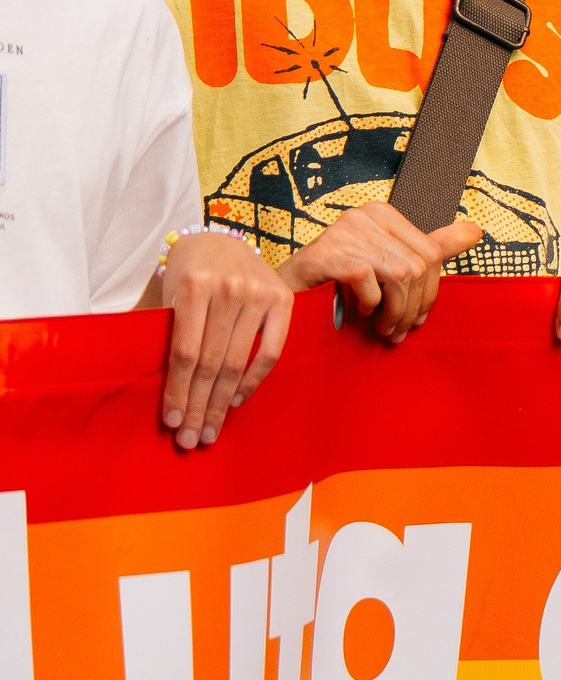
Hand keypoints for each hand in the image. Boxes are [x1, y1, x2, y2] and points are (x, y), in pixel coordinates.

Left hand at [160, 234, 294, 449]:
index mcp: (194, 285)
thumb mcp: (168, 295)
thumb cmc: (186, 275)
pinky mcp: (282, 298)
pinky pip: (270, 351)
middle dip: (198, 406)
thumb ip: (166, 333)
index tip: (171, 423)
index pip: (185, 352)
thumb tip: (159, 394)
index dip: (177, 391)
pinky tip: (234, 401)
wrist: (219, 239)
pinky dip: (252, 381)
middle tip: (190, 440)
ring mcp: (259, 292)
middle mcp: (229, 288)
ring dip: (221, 403)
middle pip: (211, 363)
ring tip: (209, 431)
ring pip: (237, 362)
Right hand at [275, 203, 479, 342]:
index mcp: (384, 214)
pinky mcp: (327, 252)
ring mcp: (345, 231)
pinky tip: (361, 313)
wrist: (283, 298)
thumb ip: (430, 247)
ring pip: (400, 275)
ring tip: (385, 330)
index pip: (431, 253)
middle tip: (400, 332)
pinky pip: (369, 281)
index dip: (430, 292)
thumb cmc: (335, 285)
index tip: (418, 318)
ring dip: (396, 312)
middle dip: (414, 306)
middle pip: (418, 265)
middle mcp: (365, 215)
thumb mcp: (386, 265)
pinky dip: (371, 304)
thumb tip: (477, 230)